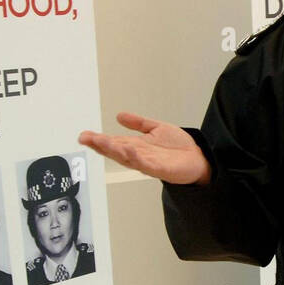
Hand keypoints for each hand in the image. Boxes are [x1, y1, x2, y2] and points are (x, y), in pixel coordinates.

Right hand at [79, 112, 211, 184]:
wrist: (199, 159)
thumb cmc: (178, 148)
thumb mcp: (156, 128)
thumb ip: (138, 123)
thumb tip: (119, 115)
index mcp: (136, 146)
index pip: (114, 142)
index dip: (99, 139)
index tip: (84, 135)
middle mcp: (139, 155)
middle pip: (116, 150)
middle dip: (101, 145)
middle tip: (86, 138)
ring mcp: (149, 163)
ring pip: (127, 158)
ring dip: (115, 150)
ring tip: (102, 142)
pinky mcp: (161, 169)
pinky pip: (146, 164)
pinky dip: (137, 158)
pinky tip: (129, 151)